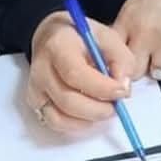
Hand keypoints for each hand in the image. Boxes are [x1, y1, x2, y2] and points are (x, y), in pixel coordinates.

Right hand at [26, 11, 134, 133]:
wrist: (52, 36)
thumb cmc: (79, 37)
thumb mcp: (107, 37)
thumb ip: (121, 59)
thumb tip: (124, 86)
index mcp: (58, 46)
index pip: (76, 74)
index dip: (102, 88)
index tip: (122, 91)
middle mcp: (42, 69)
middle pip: (68, 101)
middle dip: (99, 109)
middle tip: (117, 104)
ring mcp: (36, 88)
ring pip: (60, 117)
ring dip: (89, 118)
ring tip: (104, 107)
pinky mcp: (37, 102)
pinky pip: (55, 123)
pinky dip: (76, 124)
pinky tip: (90, 114)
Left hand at [113, 0, 160, 79]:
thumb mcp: (139, 0)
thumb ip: (130, 25)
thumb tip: (125, 48)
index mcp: (128, 20)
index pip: (114, 56)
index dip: (121, 63)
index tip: (127, 64)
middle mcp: (145, 33)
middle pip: (135, 72)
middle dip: (143, 67)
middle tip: (152, 56)